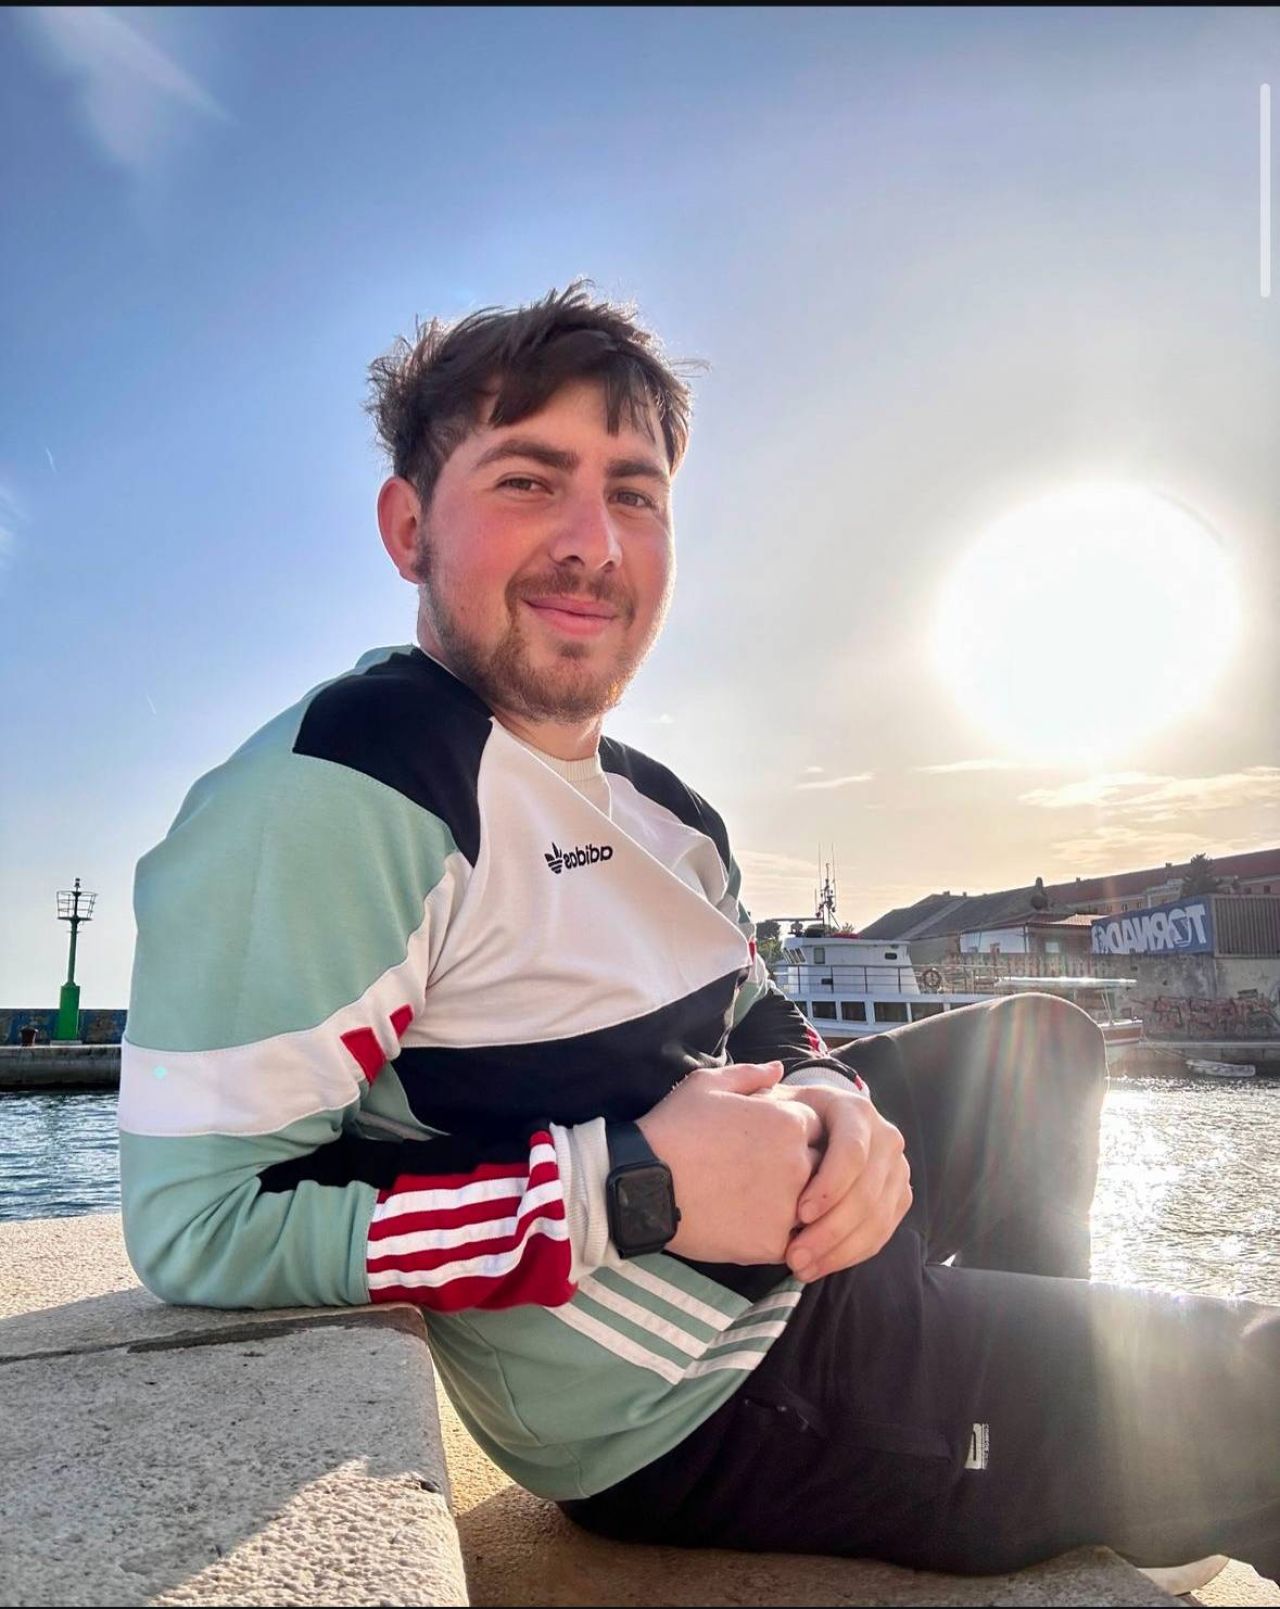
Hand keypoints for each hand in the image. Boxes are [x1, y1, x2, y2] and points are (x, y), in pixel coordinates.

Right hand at [637, 1061, 824, 1264]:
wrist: (643, 1184)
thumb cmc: (674, 1128)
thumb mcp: (708, 1085)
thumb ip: (751, 1074)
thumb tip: (779, 1069)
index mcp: (789, 1122)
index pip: (819, 1129)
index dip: (794, 1134)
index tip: (766, 1142)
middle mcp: (798, 1164)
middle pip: (821, 1168)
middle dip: (800, 1169)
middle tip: (758, 1173)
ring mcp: (788, 1206)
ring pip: (810, 1208)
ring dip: (791, 1204)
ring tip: (751, 1200)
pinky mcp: (771, 1243)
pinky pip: (790, 1240)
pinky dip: (773, 1235)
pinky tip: (745, 1225)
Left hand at [778, 1083, 911, 1280]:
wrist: (806, 1134)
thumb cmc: (777, 1118)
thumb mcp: (767, 1099)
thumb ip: (757, 1084)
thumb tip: (772, 1074)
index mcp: (854, 1109)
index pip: (853, 1151)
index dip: (830, 1186)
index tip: (797, 1213)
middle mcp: (884, 1136)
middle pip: (867, 1191)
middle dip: (831, 1230)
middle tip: (794, 1255)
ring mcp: (896, 1168)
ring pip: (877, 1218)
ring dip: (839, 1249)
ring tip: (800, 1267)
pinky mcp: (897, 1197)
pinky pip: (881, 1233)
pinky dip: (850, 1255)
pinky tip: (818, 1267)